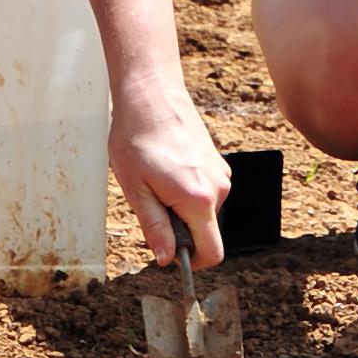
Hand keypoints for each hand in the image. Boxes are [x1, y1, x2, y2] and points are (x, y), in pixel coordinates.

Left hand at [111, 90, 231, 267]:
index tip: (169, 255)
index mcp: (199, 200)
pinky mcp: (219, 162)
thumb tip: (166, 259)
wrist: (151, 95)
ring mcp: (221, 173)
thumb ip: (155, 229)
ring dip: (182, 209)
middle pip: (206, 232)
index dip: (191, 263)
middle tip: (151, 203)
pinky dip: (188, 192)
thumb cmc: (137, 139)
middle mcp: (219, 188)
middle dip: (181, 230)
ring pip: (205, 212)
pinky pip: (207, 192)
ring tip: (156, 180)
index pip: (212, 253)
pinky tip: (167, 169)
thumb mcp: (136, 190)